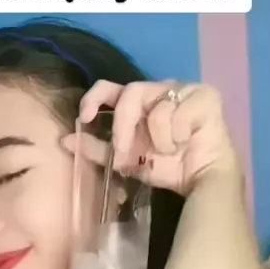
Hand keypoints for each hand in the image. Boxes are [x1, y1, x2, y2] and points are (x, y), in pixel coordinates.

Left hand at [62, 80, 238, 195]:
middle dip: (124, 126)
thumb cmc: (167, 167)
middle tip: (125, 151)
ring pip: (157, 109)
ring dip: (159, 140)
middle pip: (131, 92)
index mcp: (138, 101)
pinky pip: (179, 114)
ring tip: (171, 150)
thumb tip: (64, 141)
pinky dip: (179, 136)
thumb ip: (97, 150)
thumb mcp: (126, 161)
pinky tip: (188, 142)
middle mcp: (159, 89)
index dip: (94, 97)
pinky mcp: (206, 95)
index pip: (110, 86)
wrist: (201, 181)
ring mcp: (183, 89)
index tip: (86, 117)